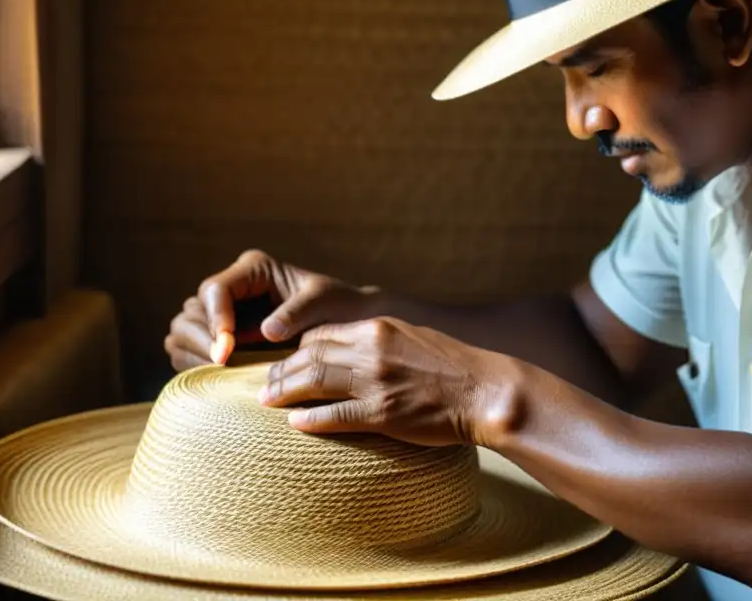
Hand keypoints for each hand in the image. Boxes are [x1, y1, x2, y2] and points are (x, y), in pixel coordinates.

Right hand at [163, 250, 375, 370]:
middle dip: (200, 339)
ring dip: (193, 353)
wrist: (348, 324)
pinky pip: (191, 349)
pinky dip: (196, 364)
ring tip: (216, 373)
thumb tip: (267, 330)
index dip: (216, 320)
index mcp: (253, 269)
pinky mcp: (222, 337)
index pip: (216, 290)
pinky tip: (216, 378)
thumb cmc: (339, 307)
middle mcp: (233, 287)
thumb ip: (297, 312)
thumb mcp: (324, 303)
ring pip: (184, 329)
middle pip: (192, 310)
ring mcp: (224, 312)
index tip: (226, 350)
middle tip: (220, 366)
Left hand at [258, 317, 518, 447]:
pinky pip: (336, 415)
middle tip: (265, 383)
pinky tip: (295, 424)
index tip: (285, 361)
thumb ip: (382, 342)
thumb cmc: (455, 368)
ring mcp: (377, 381)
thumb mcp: (414, 339)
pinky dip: (311, 419)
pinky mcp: (383, 412)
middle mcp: (373, 348)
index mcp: (380, 327)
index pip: (323, 332)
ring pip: (315, 380)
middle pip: (311, 353)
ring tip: (266, 401)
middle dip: (283, 369)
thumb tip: (352, 352)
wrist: (487, 390)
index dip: (297, 348)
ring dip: (285, 391)